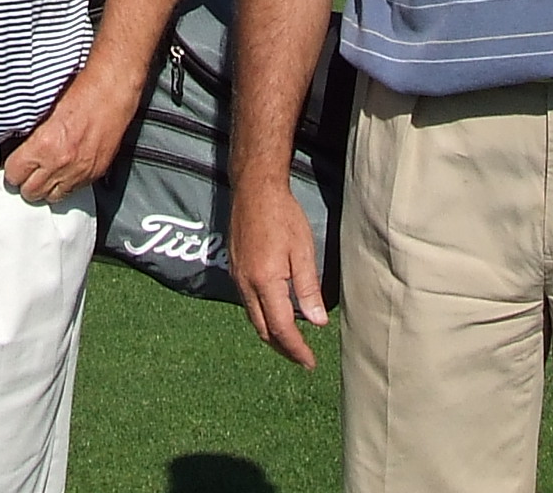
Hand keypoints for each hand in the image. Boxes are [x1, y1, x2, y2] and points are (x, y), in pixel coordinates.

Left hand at [3, 65, 144, 204]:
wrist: (112, 92)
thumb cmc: (82, 92)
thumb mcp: (44, 110)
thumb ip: (31, 136)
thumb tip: (18, 148)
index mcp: (43, 144)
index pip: (14, 174)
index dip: (12, 169)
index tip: (14, 165)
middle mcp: (60, 162)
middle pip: (31, 192)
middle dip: (26, 182)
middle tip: (27, 172)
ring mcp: (79, 171)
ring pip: (52, 197)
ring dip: (46, 187)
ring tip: (45, 174)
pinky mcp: (94, 173)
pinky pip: (73, 191)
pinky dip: (66, 184)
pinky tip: (65, 170)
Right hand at [230, 175, 328, 367]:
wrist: (254, 189)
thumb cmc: (282, 215)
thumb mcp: (302, 250)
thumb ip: (308, 288)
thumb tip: (317, 323)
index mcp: (265, 281)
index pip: (281, 328)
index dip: (296, 349)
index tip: (310, 362)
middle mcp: (246, 284)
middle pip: (263, 329)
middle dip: (283, 348)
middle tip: (302, 358)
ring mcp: (237, 277)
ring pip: (253, 318)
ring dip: (272, 334)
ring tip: (292, 343)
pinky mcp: (235, 268)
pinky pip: (248, 303)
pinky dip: (263, 317)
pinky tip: (275, 314)